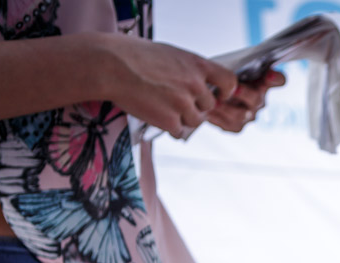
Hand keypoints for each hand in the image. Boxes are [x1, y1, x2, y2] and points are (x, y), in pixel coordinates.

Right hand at [89, 33, 237, 138]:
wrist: (111, 66)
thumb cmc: (134, 55)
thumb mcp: (170, 54)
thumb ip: (188, 69)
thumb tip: (199, 83)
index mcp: (197, 65)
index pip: (229, 81)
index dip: (226, 90)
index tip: (219, 94)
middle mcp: (195, 85)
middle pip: (208, 106)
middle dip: (195, 106)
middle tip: (176, 101)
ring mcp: (184, 104)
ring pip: (194, 121)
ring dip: (182, 118)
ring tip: (162, 106)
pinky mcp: (170, 121)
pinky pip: (179, 132)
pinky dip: (169, 128)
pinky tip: (156, 116)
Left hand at [207, 69, 286, 132]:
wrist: (203, 92)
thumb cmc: (217, 77)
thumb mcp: (225, 66)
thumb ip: (234, 66)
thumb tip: (232, 70)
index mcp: (262, 81)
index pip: (278, 80)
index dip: (276, 78)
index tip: (269, 76)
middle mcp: (259, 99)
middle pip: (257, 98)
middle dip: (245, 93)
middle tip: (234, 89)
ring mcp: (249, 114)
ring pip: (242, 115)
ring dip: (227, 108)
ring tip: (214, 103)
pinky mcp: (236, 126)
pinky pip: (229, 124)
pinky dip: (218, 117)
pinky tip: (208, 112)